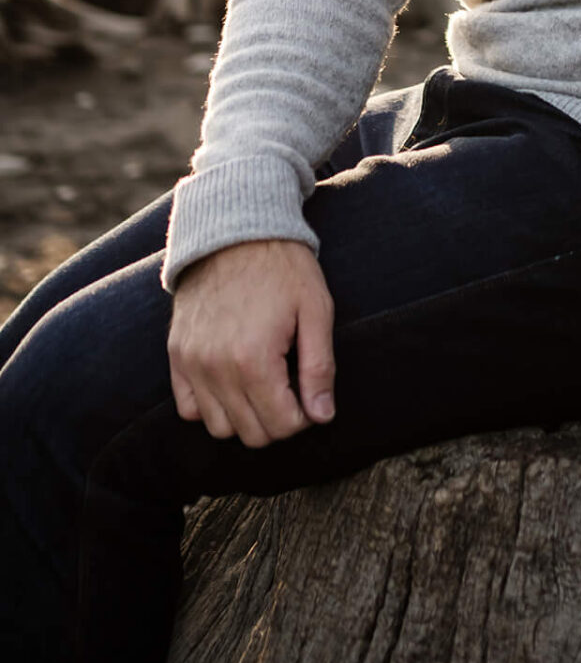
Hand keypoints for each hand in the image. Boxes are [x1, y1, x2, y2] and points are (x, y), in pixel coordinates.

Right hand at [169, 239, 336, 446]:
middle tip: (291, 389)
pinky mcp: (176, 355)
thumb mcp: (316, 310)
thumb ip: (319, 368)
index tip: (310, 394)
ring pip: (218, 427)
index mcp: (254, 361)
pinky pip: (188, 408)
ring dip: (245, 416)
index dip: (304, 416)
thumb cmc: (283, 268)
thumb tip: (322, 416)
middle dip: (278, 420)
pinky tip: (233, 381)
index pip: (282, 426)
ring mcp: (191, 364)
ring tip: (263, 384)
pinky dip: (211, 405)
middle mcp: (216, 369)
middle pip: (251, 434)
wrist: (235, 229)